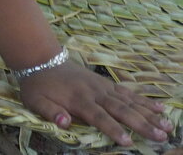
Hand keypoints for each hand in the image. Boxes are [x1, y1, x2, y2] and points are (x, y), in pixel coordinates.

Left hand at [18, 61, 173, 146]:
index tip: (127, 142)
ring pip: (130, 102)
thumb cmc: (39, 85)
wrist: (42, 58)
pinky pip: (128, 93)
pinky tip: (161, 108)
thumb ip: (50, 112)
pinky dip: (145, 101)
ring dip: (149, 114)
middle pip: (121, 109)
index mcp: (78, 99)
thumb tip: (64, 122)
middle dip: (141, 124)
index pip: (99, 117)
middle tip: (160, 137)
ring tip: (167, 126)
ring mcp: (103, 87)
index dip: (113, 129)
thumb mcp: (35, 101)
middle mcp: (95, 93)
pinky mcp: (107, 84)